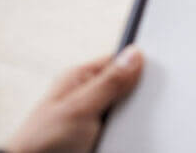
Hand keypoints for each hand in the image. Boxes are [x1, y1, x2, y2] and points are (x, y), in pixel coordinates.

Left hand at [5, 46, 143, 152]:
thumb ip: (109, 81)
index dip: (140, 66)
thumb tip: (134, 54)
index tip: (154, 76)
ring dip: (131, 119)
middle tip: (130, 109)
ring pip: (128, 110)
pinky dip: (127, 133)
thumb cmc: (41, 141)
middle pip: (128, 86)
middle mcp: (88, 94)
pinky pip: (123, 129)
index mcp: (80, 78)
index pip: (120, 60)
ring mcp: (94, 115)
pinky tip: (123, 137)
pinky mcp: (98, 134)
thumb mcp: (80, 107)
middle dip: (136, 97)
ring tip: (121, 128)